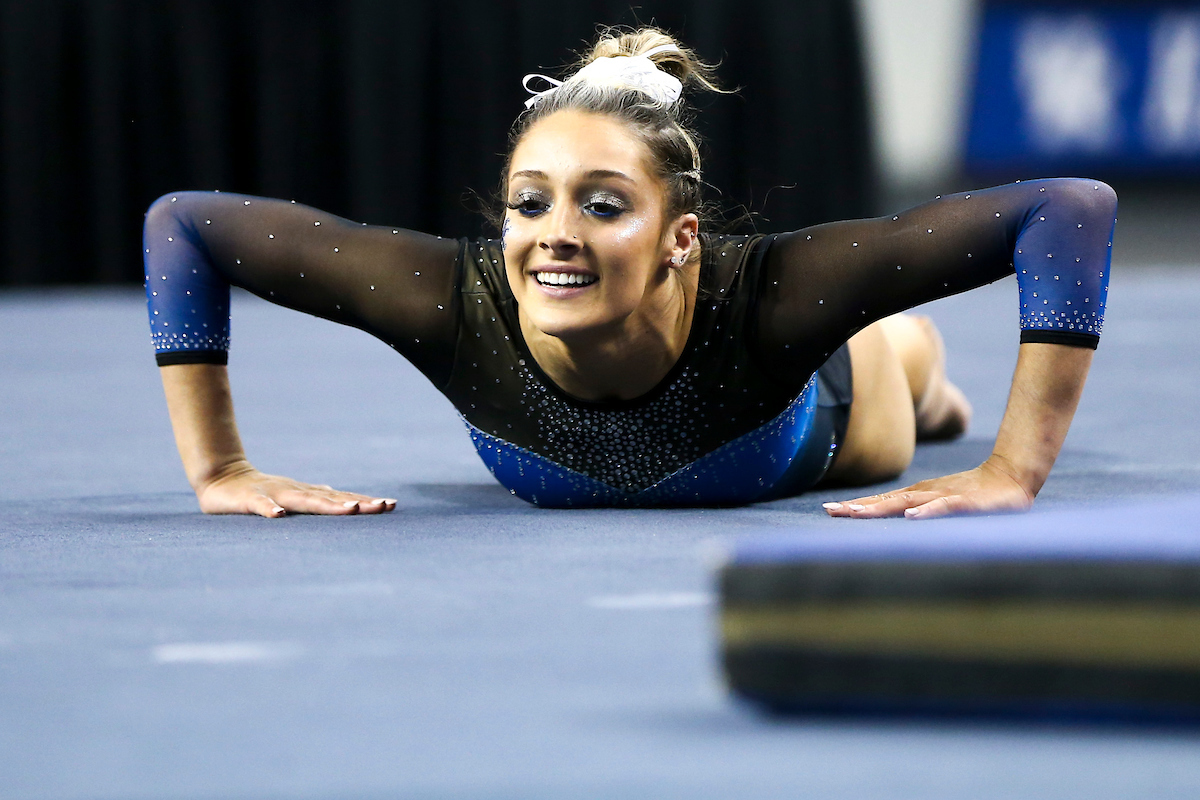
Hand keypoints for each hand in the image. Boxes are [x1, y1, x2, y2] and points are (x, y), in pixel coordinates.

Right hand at [195, 461, 396, 517]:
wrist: (221, 478)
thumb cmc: (261, 492)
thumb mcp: (293, 496)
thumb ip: (318, 498)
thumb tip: (345, 498)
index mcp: (307, 494)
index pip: (341, 498)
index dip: (366, 502)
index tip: (391, 505)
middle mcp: (297, 492)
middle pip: (332, 499)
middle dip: (358, 503)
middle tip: (383, 507)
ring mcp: (274, 494)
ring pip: (304, 500)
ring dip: (328, 505)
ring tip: (351, 509)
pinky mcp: (249, 500)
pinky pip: (260, 506)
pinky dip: (269, 510)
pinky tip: (279, 516)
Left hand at [822, 457, 1033, 519]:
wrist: (1010, 478)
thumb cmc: (972, 493)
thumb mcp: (937, 502)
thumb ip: (915, 510)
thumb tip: (890, 519)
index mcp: (916, 497)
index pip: (880, 503)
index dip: (855, 507)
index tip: (828, 509)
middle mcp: (924, 495)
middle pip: (884, 502)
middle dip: (857, 508)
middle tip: (830, 510)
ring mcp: (943, 497)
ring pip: (906, 503)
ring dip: (881, 508)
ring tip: (857, 513)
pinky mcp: (965, 503)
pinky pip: (943, 507)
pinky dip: (927, 512)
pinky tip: (911, 516)